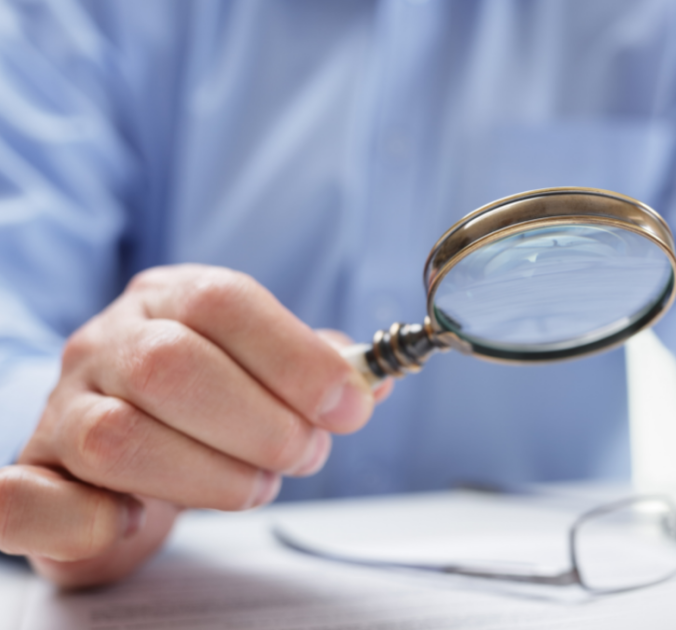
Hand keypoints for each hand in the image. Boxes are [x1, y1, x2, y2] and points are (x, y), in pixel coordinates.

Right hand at [0, 265, 389, 586]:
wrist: (120, 463)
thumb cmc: (205, 412)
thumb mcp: (264, 374)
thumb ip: (317, 372)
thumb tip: (373, 381)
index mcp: (167, 301)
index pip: (223, 301)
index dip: (295, 356)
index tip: (349, 406)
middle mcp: (104, 346)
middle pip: (172, 365)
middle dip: (261, 423)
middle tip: (305, 454)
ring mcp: (59, 411)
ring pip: (118, 438)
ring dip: (209, 475)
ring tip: (255, 487)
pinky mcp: (31, 480)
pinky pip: (26, 500)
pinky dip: (90, 521)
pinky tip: (137, 520)